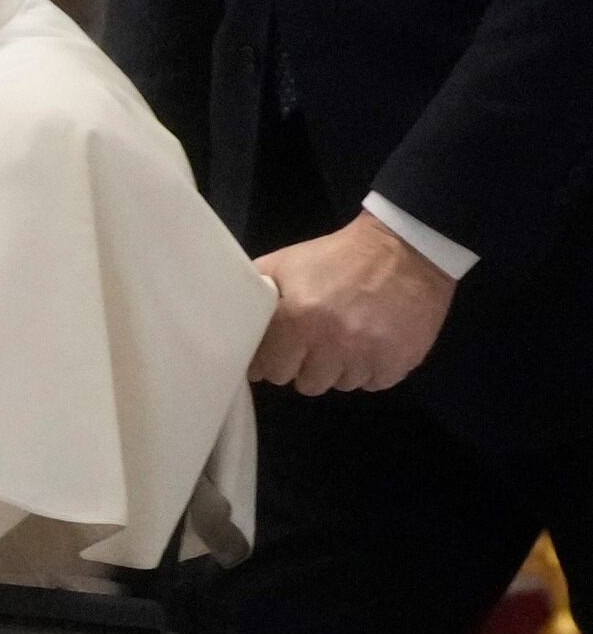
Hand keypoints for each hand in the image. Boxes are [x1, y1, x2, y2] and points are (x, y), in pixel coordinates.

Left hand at [252, 214, 454, 394]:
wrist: (406, 248)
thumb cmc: (337, 257)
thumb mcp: (285, 264)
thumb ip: (255, 294)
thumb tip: (229, 325)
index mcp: (297, 319)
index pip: (270, 370)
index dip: (272, 361)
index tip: (279, 351)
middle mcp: (332, 342)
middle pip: (305, 383)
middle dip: (304, 367)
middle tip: (314, 344)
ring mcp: (368, 354)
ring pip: (340, 385)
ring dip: (338, 369)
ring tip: (345, 341)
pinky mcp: (399, 360)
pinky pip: (374, 384)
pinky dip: (370, 370)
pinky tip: (370, 346)